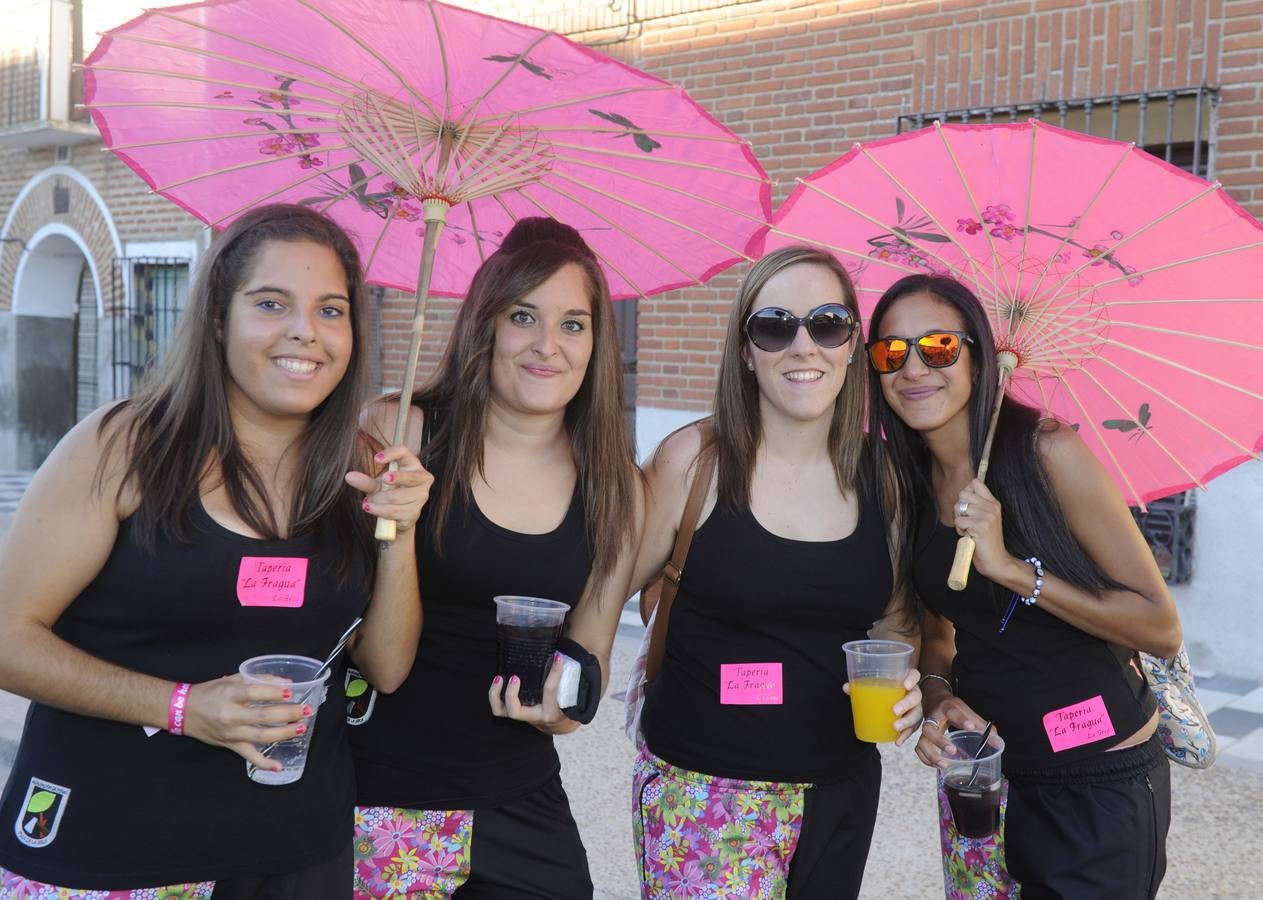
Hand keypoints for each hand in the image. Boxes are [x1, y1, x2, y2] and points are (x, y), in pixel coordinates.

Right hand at [181, 675, 312, 771]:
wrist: (183, 711)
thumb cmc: (210, 692)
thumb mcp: (233, 679)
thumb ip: (260, 679)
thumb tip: (287, 683)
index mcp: (231, 694)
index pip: (255, 692)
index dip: (274, 693)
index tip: (291, 692)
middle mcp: (231, 714)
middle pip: (263, 716)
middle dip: (288, 714)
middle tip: (306, 711)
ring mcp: (231, 732)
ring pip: (261, 736)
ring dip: (284, 733)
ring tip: (301, 728)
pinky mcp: (230, 745)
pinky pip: (249, 756)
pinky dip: (264, 763)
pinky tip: (279, 766)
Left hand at [347, 445, 432, 535]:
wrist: (399, 514)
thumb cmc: (390, 491)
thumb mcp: (377, 483)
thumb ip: (365, 481)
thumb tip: (349, 476)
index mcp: (412, 464)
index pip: (404, 452)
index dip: (392, 454)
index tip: (377, 458)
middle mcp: (422, 479)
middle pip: (409, 476)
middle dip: (396, 478)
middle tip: (383, 479)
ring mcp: (421, 497)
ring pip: (397, 497)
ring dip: (378, 500)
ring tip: (367, 501)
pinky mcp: (415, 512)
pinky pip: (394, 511)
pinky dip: (379, 511)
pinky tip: (372, 508)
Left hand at [487, 653, 578, 735]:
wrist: (560, 723)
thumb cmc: (566, 705)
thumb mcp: (571, 694)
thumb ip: (568, 677)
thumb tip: (562, 654)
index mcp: (552, 712)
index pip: (550, 692)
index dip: (555, 673)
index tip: (557, 658)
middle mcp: (534, 717)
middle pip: (515, 711)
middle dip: (511, 694)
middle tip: (515, 677)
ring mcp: (522, 716)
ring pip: (501, 711)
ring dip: (495, 695)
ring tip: (499, 678)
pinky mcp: (515, 712)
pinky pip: (499, 707)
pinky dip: (495, 695)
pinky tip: (499, 680)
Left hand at [842, 667, 923, 746]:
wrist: (891, 701)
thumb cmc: (883, 690)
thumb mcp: (874, 686)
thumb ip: (861, 685)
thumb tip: (846, 687)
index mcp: (906, 680)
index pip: (914, 674)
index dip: (912, 678)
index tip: (905, 685)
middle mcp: (913, 693)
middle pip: (916, 697)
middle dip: (906, 704)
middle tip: (894, 711)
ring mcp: (915, 708)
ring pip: (916, 714)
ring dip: (907, 722)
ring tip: (895, 727)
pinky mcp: (913, 721)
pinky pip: (912, 729)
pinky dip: (905, 736)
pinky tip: (897, 741)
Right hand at [914, 694, 990, 768]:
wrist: (933, 698)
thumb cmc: (951, 707)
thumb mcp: (966, 710)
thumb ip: (981, 725)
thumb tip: (997, 741)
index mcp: (946, 708)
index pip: (953, 712)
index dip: (962, 720)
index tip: (971, 727)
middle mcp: (932, 718)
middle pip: (929, 729)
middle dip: (940, 741)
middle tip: (953, 751)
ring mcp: (926, 729)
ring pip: (922, 742)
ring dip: (931, 755)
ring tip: (944, 764)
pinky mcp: (922, 737)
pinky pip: (919, 749)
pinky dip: (926, 759)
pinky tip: (937, 766)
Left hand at [953, 478, 1009, 580]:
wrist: (996, 560)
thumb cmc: (986, 540)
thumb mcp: (986, 518)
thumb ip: (977, 504)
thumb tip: (963, 492)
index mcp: (993, 503)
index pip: (975, 482)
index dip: (966, 493)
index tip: (969, 507)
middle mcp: (991, 506)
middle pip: (963, 494)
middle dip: (959, 508)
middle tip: (968, 521)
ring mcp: (987, 516)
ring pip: (958, 508)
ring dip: (959, 521)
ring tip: (969, 530)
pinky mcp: (980, 526)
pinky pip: (959, 521)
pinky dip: (960, 530)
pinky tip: (970, 536)